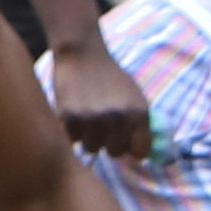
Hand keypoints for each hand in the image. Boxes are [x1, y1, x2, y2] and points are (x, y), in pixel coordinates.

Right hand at [45, 41, 154, 161]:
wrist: (82, 54)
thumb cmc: (109, 76)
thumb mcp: (134, 96)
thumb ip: (138, 124)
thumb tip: (137, 156)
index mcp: (139, 113)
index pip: (141, 152)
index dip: (132, 149)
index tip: (124, 143)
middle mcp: (118, 118)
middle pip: (115, 153)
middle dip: (108, 143)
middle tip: (101, 128)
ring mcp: (93, 119)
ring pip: (91, 148)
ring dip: (87, 138)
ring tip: (85, 120)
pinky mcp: (69, 117)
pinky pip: (72, 139)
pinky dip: (71, 131)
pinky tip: (72, 116)